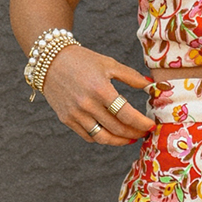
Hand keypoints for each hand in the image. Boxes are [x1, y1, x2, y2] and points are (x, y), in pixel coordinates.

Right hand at [41, 46, 157, 145]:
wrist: (50, 61)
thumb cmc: (83, 60)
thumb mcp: (109, 64)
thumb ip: (131, 76)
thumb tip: (150, 85)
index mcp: (100, 89)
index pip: (126, 114)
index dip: (141, 123)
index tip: (151, 125)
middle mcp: (87, 104)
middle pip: (117, 128)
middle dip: (134, 133)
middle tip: (144, 132)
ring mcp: (75, 114)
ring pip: (103, 137)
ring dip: (120, 141)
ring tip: (130, 138)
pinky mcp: (67, 119)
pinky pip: (88, 136)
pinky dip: (102, 138)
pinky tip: (111, 134)